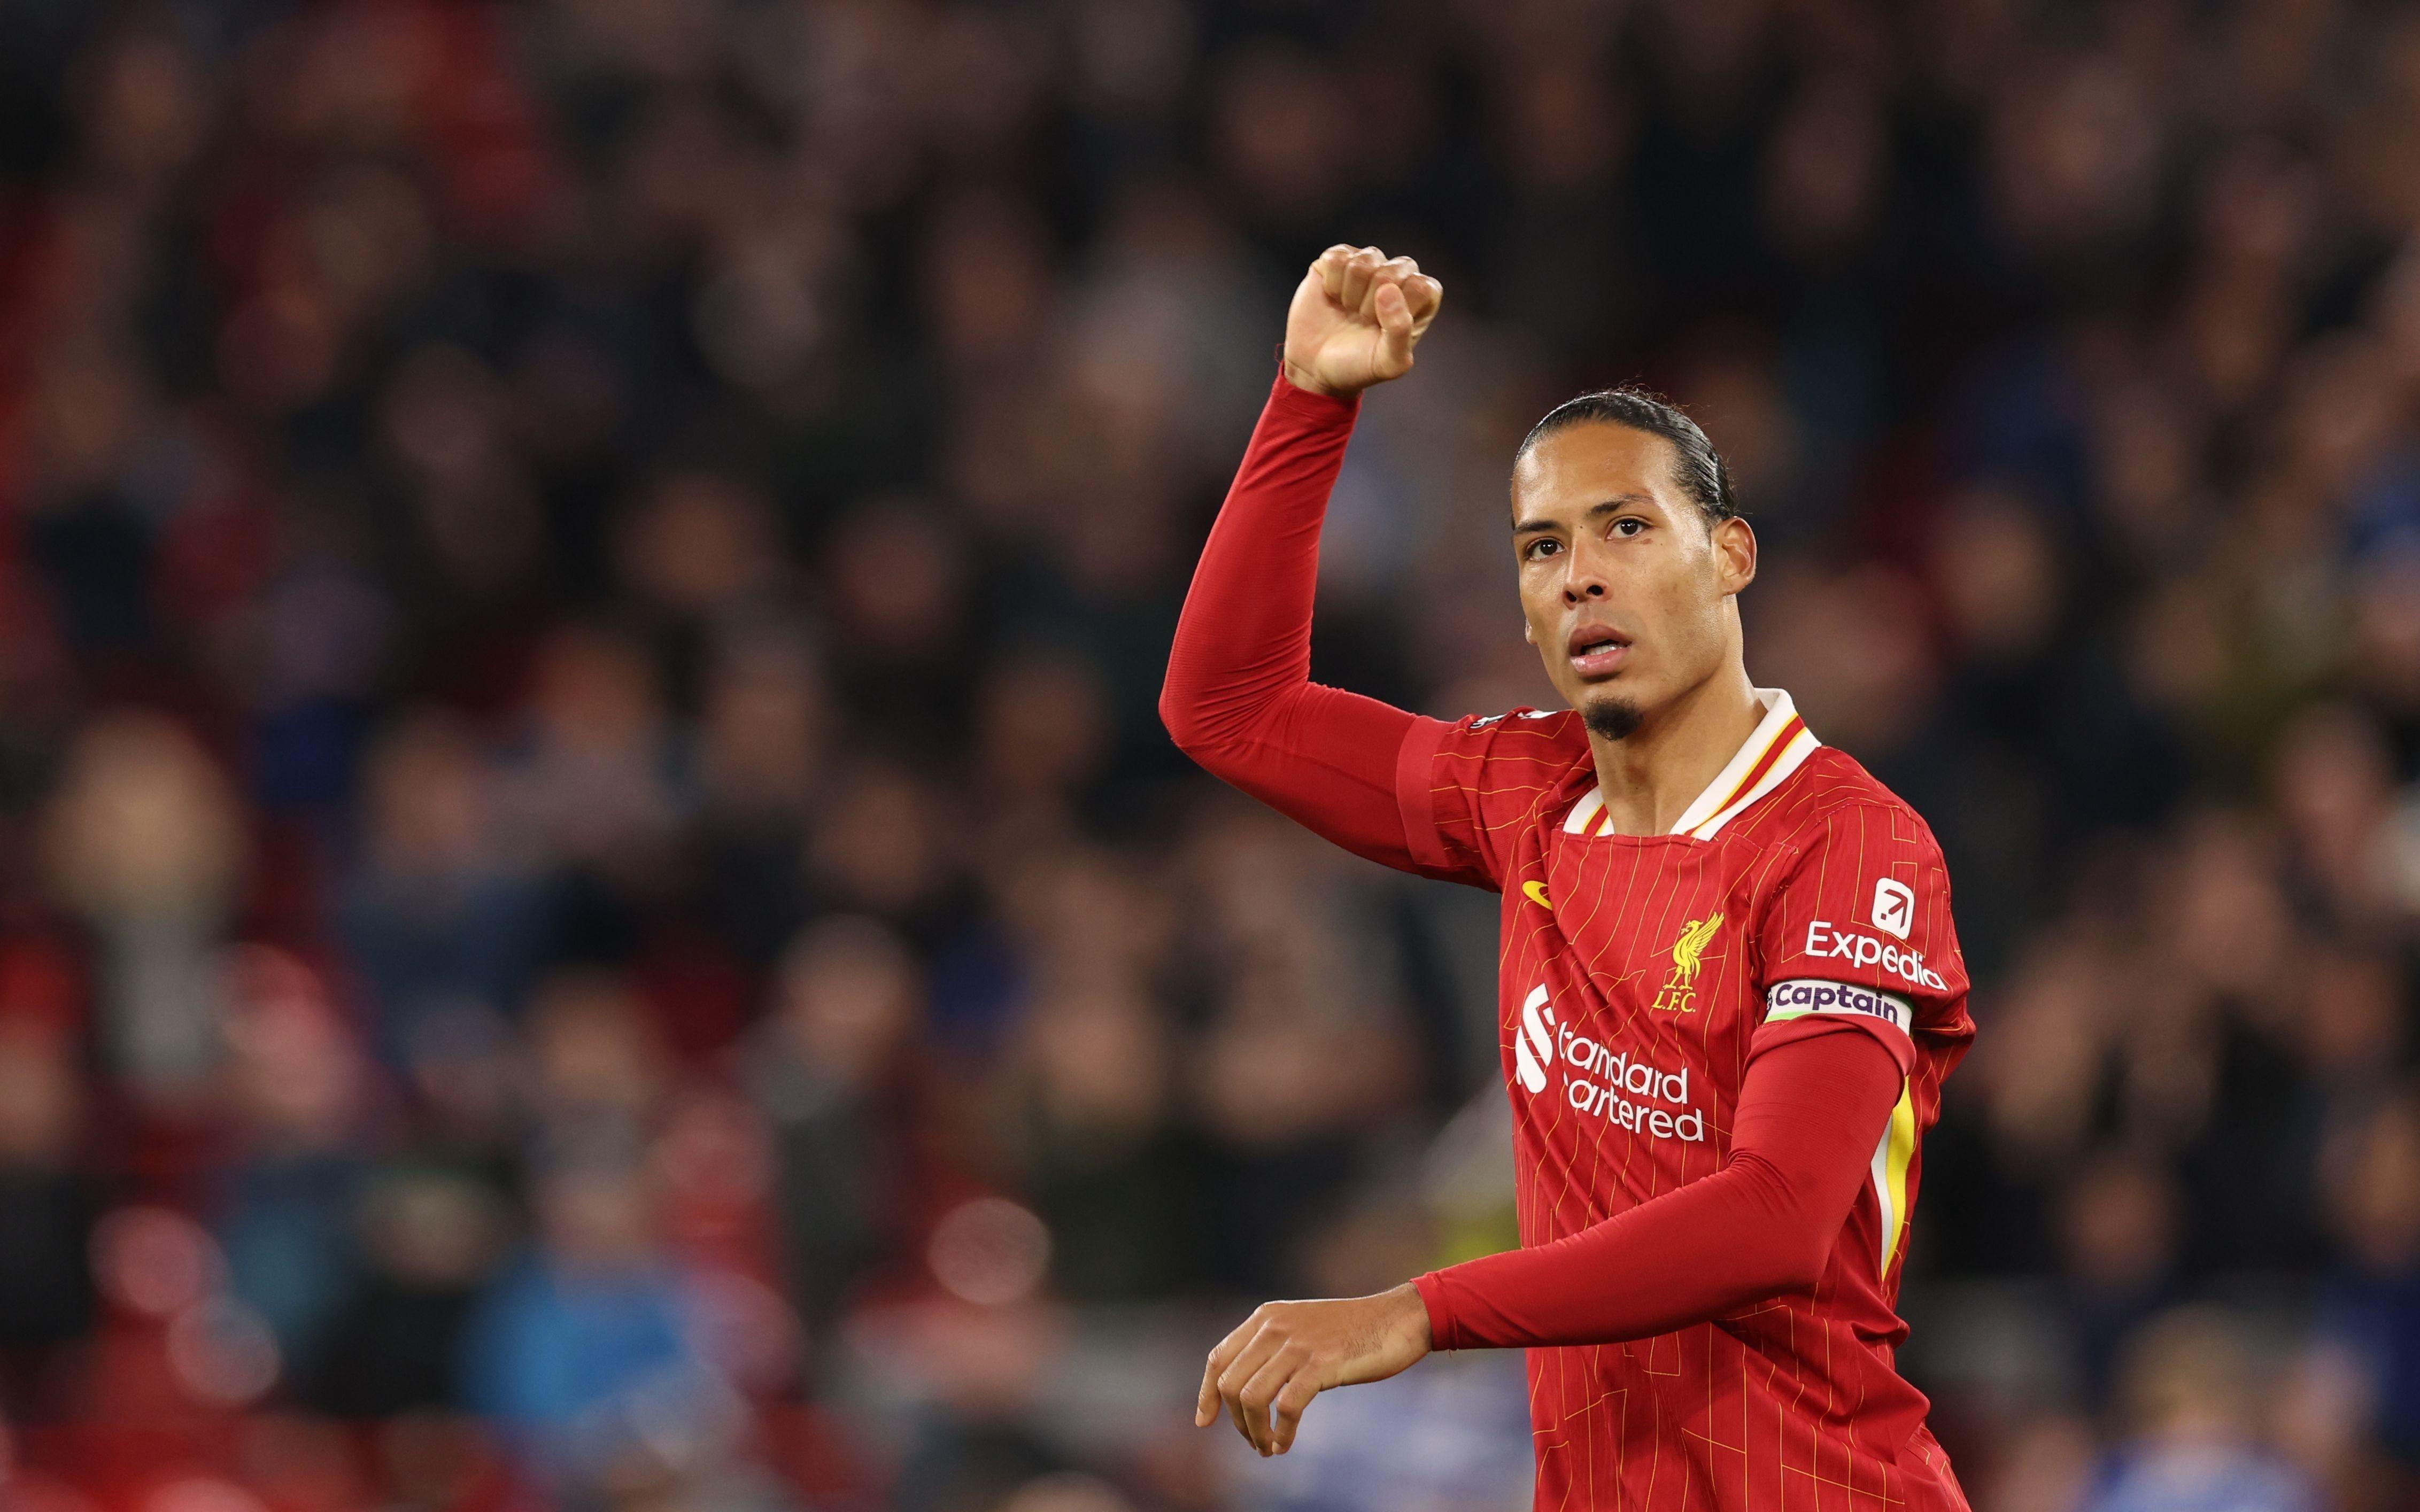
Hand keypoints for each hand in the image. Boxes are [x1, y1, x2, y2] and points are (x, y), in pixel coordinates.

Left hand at [1194, 1283, 1433, 1454]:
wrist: (1398, 1319)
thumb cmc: (1353, 1331)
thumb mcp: (1302, 1329)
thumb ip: (1273, 1348)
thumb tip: (1246, 1389)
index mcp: (1266, 1317)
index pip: (1217, 1358)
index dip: (1205, 1394)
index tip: (1204, 1422)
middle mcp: (1274, 1327)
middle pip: (1229, 1384)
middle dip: (1236, 1422)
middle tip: (1255, 1443)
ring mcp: (1297, 1344)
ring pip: (1251, 1398)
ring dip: (1254, 1432)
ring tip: (1268, 1449)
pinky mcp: (1322, 1364)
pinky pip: (1286, 1407)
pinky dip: (1281, 1432)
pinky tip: (1286, 1443)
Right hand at [1282, 245, 1444, 397]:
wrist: (1316, 367)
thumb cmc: (1358, 365)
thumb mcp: (1388, 363)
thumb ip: (1400, 331)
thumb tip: (1388, 289)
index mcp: (1420, 297)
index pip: (1420, 286)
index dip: (1398, 310)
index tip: (1383, 330)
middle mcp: (1397, 275)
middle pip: (1391, 271)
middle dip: (1371, 305)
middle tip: (1362, 321)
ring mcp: (1367, 264)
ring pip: (1364, 261)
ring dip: (1350, 293)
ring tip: (1349, 309)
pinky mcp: (1338, 259)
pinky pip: (1338, 256)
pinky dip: (1331, 282)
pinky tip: (1333, 296)